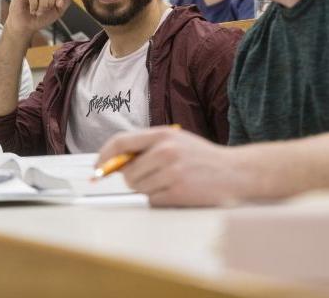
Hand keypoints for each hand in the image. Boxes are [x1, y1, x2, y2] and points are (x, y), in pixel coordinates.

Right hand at [4, 0, 71, 38]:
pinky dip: (34, 4)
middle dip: (50, 3)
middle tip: (44, 11)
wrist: (26, 27)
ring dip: (42, 5)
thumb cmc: (40, 18)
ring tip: (38, 12)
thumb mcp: (58, 11)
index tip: (58, 6)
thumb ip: (66, 1)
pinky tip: (32, 9)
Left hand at [97, 127, 246, 206]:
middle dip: (132, 179)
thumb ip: (145, 147)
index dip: (104, 156)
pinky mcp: (178, 192)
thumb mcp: (174, 141)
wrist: (237, 172)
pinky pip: (152, 200)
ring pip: (138, 188)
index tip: (97, 168)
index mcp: (162, 134)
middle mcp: (165, 151)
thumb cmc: (202, 157)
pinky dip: (159, 199)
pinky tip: (176, 191)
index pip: (120, 142)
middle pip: (127, 172)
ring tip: (169, 181)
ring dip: (148, 189)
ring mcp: (172, 172)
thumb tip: (115, 163)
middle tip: (151, 177)